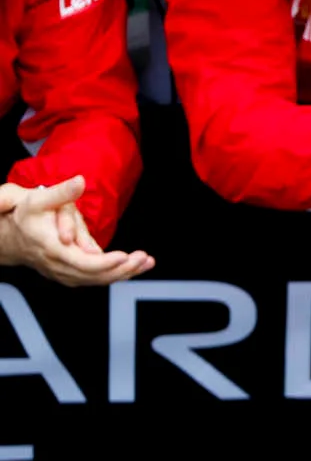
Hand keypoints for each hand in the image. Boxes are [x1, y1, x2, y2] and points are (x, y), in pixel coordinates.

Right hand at [0, 176, 153, 286]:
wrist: (10, 236)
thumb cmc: (26, 216)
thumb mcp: (39, 199)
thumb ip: (61, 192)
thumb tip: (79, 181)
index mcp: (52, 249)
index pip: (81, 263)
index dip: (104, 263)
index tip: (125, 256)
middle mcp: (59, 264)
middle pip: (93, 275)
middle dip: (122, 269)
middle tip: (143, 259)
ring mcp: (64, 271)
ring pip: (97, 279)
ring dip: (124, 273)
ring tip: (146, 262)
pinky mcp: (70, 273)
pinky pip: (95, 278)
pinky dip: (116, 274)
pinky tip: (134, 267)